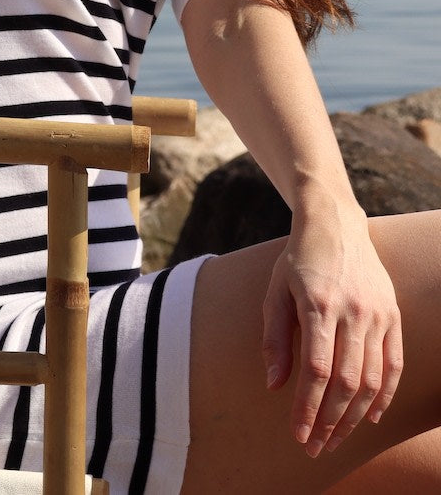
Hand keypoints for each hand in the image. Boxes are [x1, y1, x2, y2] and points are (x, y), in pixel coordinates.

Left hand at [262, 204, 402, 458]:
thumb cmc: (299, 259)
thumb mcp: (276, 291)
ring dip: (354, 416)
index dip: (308, 408)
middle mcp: (353, 312)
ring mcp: (378, 314)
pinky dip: (384, 394)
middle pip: (346, 382)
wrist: (336, 223)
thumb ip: (275, 338)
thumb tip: (274, 384)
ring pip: (372, 379)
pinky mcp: (393, 314)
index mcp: (319, 305)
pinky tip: (370, 416)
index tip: (298, 434)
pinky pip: (394, 364)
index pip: (317, 371)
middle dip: (330, 421)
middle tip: (315, 446)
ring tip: (336, 437)